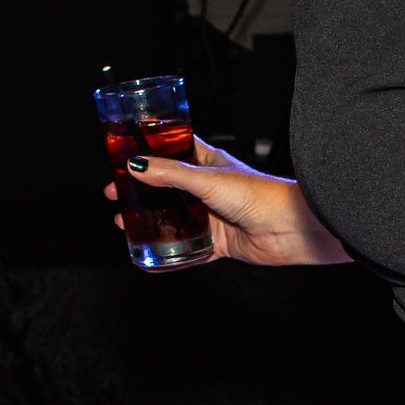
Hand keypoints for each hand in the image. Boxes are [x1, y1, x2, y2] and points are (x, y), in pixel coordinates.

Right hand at [105, 139, 349, 265]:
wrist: (290, 228)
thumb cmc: (258, 194)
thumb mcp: (206, 179)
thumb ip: (170, 174)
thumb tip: (136, 166)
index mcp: (206, 162)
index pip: (170, 150)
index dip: (146, 153)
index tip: (121, 156)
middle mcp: (207, 187)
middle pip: (165, 187)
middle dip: (139, 191)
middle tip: (114, 194)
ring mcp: (211, 215)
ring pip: (172, 218)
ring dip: (148, 220)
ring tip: (123, 223)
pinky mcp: (217, 242)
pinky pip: (187, 247)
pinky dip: (169, 250)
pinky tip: (149, 253)